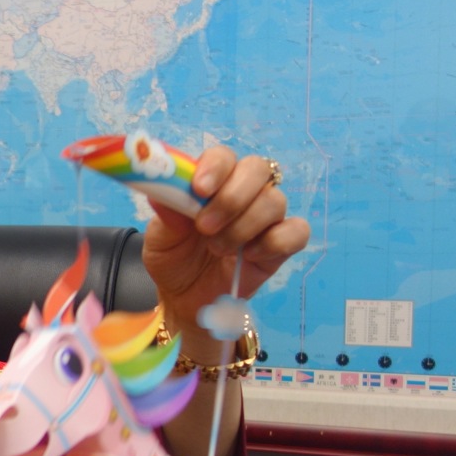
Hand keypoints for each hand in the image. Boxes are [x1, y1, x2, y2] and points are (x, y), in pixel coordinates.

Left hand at [143, 147, 309, 356]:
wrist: (185, 298)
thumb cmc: (173, 259)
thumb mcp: (159, 240)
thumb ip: (166, 216)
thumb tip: (163, 195)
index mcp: (211, 182)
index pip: (224, 157)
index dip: (216, 167)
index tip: (199, 190)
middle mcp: (242, 193)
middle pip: (257, 169)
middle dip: (232, 197)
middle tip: (205, 227)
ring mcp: (264, 218)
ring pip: (275, 200)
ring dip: (244, 226)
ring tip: (217, 249)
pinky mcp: (281, 245)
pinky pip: (296, 231)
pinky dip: (275, 242)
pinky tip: (249, 256)